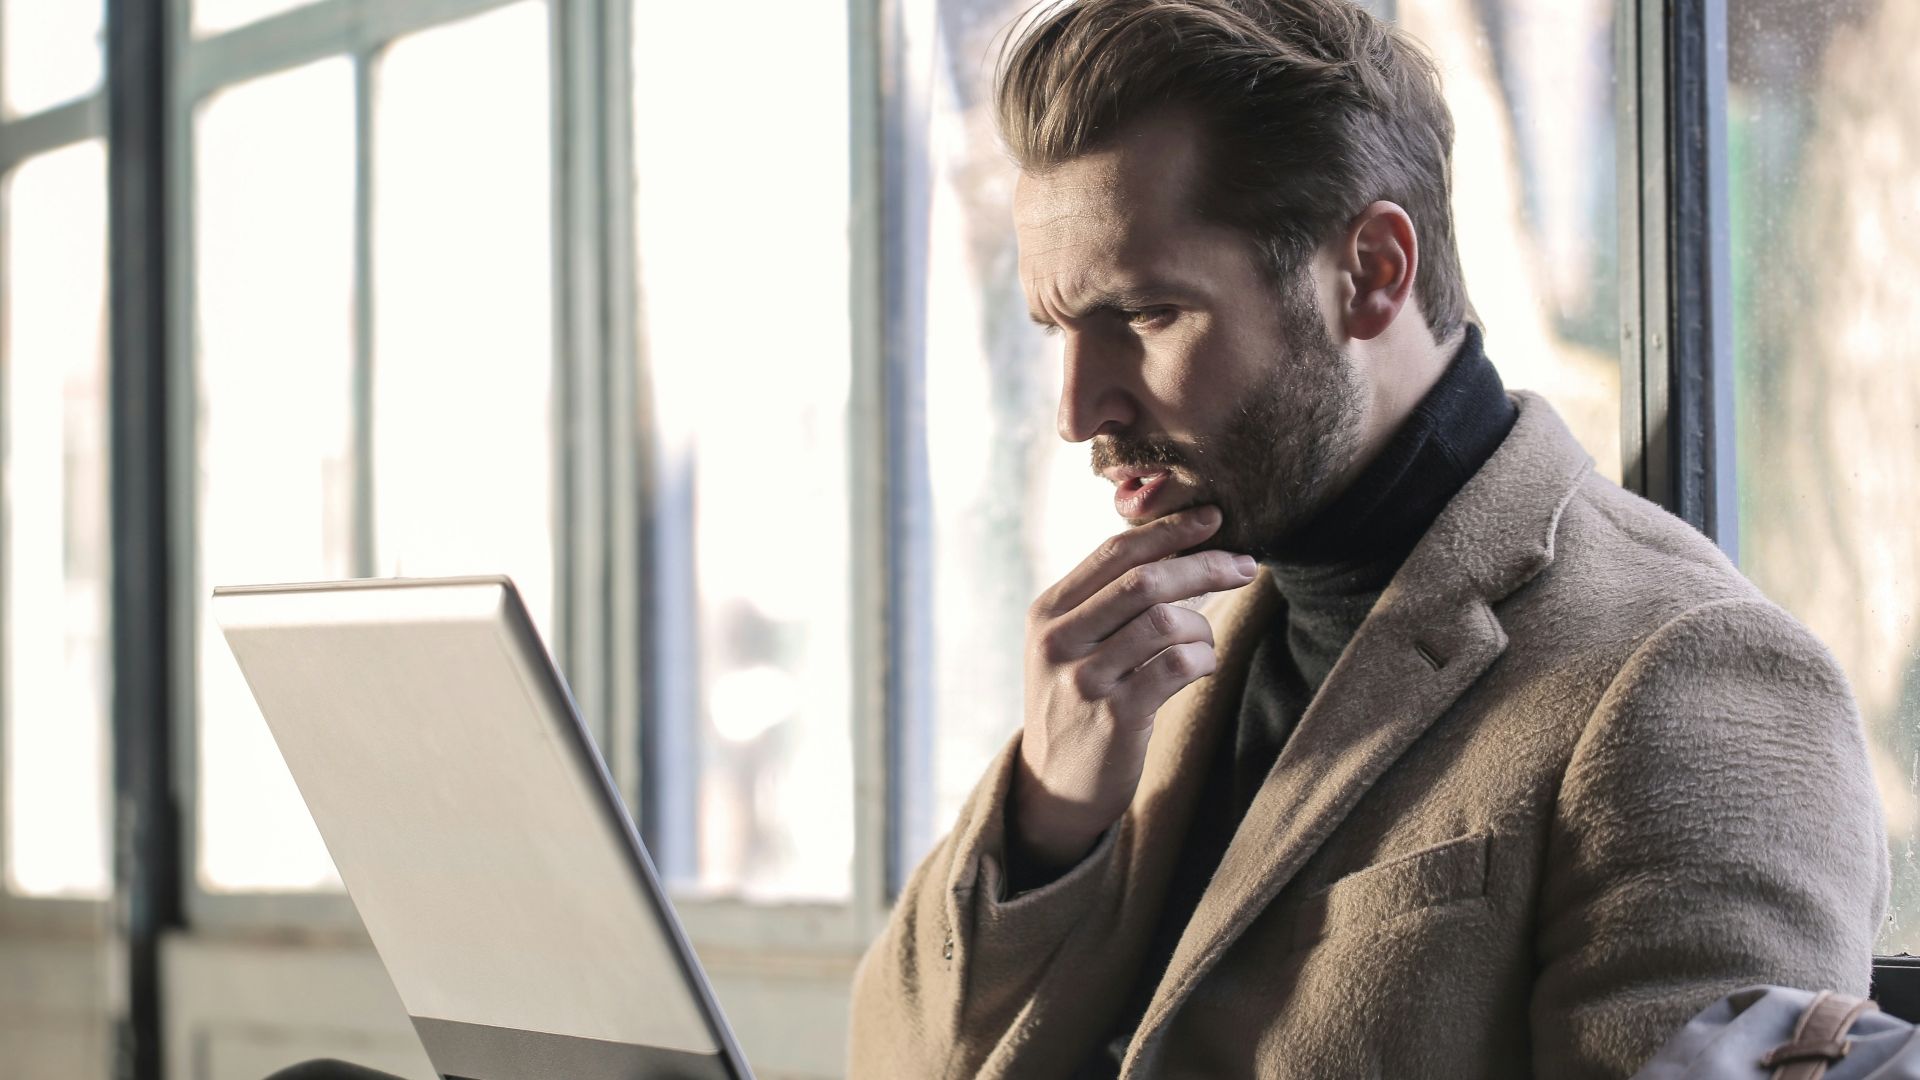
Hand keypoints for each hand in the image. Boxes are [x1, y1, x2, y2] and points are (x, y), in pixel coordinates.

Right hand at [1010, 506, 1256, 870]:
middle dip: (1204, 565)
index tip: (1213, 518)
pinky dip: (1203, 659)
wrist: (1054, 786)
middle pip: (1145, 580)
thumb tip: (1177, 548)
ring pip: (1166, 622)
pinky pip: (1177, 666)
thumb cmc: (1078, 703)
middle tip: (1246, 565)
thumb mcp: (1071, 646)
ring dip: (1202, 626)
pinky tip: (1201, 668)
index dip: (1169, 530)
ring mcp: (1084, 679)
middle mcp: (1060, 640)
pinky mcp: (1114, 717)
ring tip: (1205, 642)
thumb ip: (1106, 601)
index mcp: (1049, 611)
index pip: (1115, 552)